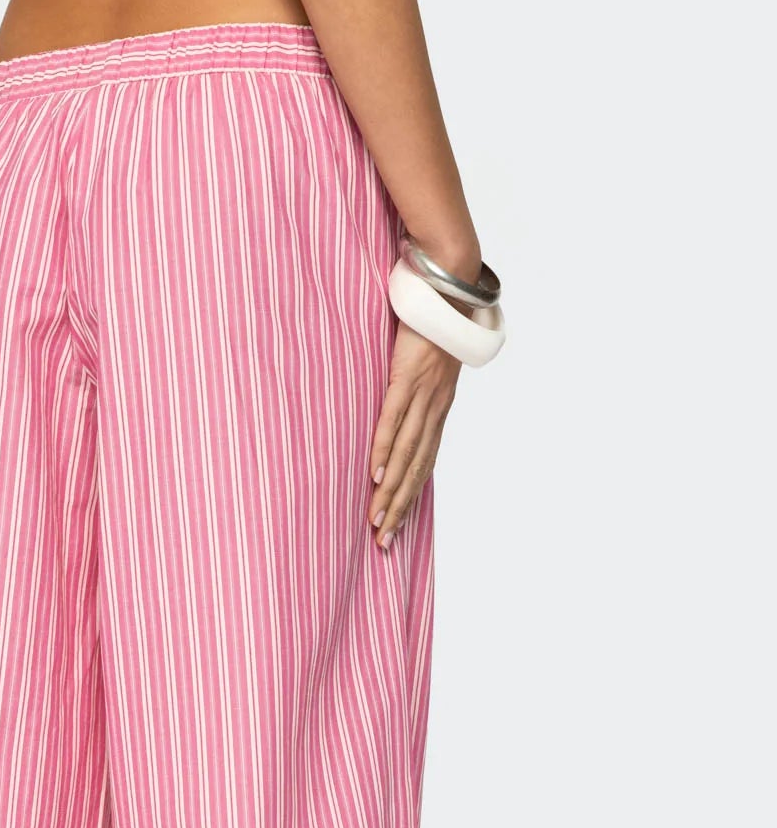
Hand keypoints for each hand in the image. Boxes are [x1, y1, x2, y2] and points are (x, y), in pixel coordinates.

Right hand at [367, 322, 463, 548]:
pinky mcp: (407, 376)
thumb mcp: (426, 363)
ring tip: (377, 519)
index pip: (424, 463)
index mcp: (439, 408)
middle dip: (400, 508)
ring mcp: (422, 394)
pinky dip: (384, 449)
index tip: (397, 525)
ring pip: (406, 453)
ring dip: (391, 491)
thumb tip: (394, 406)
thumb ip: (412, 388)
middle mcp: (434, 408)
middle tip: (384, 541)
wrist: (451, 287)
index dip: (411, 497)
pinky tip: (375, 474)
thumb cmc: (433, 321)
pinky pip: (393, 420)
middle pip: (415, 469)